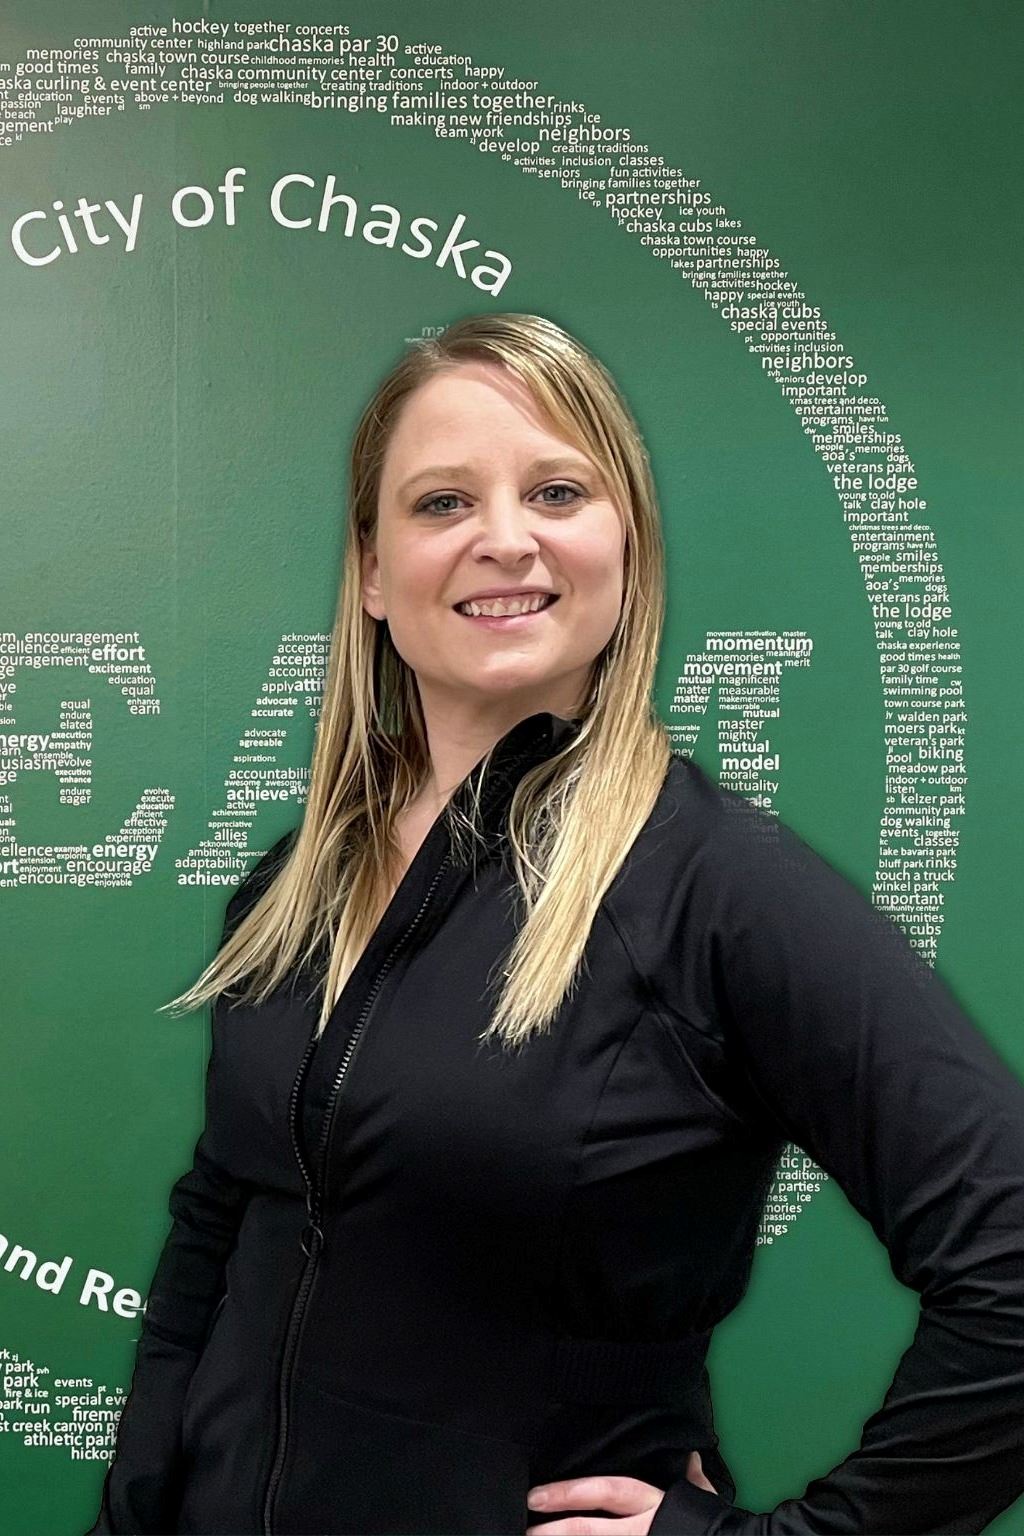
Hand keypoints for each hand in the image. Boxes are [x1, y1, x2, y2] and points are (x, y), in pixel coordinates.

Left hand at [525, 1453, 717, 1533]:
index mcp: (651, 1504)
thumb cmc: (716, 1525)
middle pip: (588, 1529)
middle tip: (523, 1528)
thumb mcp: (702, 1497)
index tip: (536, 1496)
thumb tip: (690, 1454)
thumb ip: (690, 1476)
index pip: (605, 1492)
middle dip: (553, 1529)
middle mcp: (640, 1530)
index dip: (569, 1493)